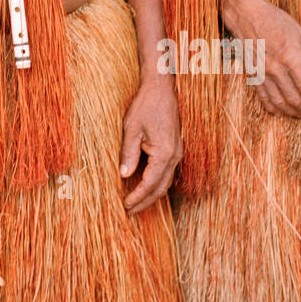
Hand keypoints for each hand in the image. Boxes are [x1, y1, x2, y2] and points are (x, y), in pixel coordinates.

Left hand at [119, 79, 180, 214]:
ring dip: (151, 194)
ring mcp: (177, 153)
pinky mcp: (175, 148)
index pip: (150, 184)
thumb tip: (123, 175)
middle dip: (145, 202)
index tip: (125, 206)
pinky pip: (167, 172)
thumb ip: (128, 153)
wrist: (162, 88)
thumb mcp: (131, 128)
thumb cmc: (146, 106)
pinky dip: (156, 183)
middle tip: (129, 212)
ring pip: (165, 182)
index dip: (137, 197)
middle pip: (160, 188)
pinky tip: (145, 185)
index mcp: (164, 154)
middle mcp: (174, 156)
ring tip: (135, 203)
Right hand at [229, 0, 300, 117]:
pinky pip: (263, 97)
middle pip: (294, 99)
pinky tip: (281, 110)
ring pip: (279, 102)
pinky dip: (273, 108)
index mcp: (291, 58)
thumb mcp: (299, 34)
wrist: (246, 15)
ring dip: (292, 112)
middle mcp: (276, 69)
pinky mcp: (252, 75)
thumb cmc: (274, 21)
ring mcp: (262, 73)